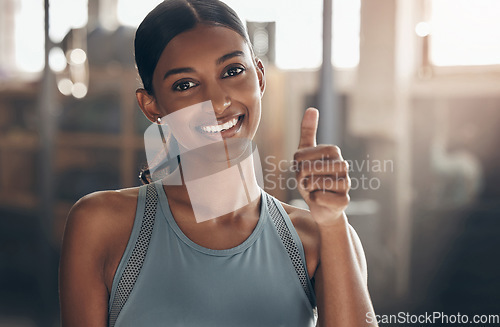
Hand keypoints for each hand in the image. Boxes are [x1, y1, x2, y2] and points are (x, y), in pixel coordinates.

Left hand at [293, 108, 349, 223]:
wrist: (322, 207)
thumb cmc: (312, 178)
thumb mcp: (305, 155)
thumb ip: (308, 132)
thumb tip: (312, 108)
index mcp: (333, 151)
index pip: (301, 155)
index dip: (297, 165)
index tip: (303, 170)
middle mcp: (343, 165)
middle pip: (307, 168)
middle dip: (301, 178)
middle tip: (306, 182)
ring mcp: (346, 183)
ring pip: (314, 183)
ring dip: (308, 188)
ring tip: (313, 189)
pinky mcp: (344, 200)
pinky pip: (320, 198)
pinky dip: (314, 200)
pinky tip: (320, 199)